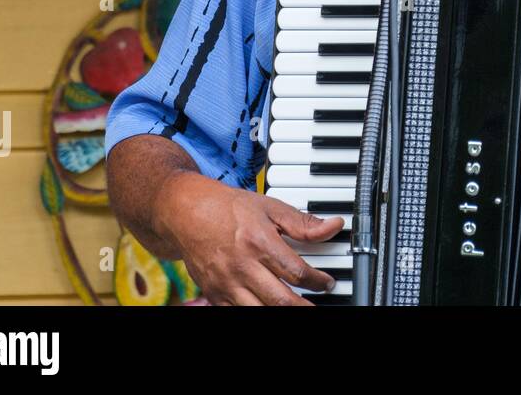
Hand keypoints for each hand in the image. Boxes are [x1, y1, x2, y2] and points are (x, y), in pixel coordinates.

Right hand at [155, 171, 345, 305]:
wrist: (187, 214)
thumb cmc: (229, 208)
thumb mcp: (270, 207)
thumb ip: (303, 223)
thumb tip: (333, 227)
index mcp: (259, 242)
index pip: (297, 272)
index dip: (318, 281)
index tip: (327, 282)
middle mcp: (242, 266)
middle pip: (280, 300)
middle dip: (304, 307)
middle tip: (317, 304)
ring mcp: (226, 283)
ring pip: (259, 311)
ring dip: (281, 312)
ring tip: (297, 307)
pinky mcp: (214, 294)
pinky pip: (236, 313)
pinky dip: (255, 313)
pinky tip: (268, 307)